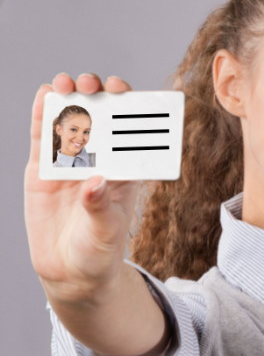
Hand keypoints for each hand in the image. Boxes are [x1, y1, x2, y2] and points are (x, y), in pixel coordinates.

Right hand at [24, 73, 138, 302]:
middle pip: (100, 120)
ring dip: (68, 99)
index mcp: (123, 170)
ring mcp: (69, 164)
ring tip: (65, 83)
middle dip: (98, 96)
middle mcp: (99, 161)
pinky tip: (44, 96)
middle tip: (92, 83)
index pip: (130, 132)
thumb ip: (99, 207)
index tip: (125, 91)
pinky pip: (42, 140)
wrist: (70, 272)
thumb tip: (93, 182)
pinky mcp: (42, 172)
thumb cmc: (99, 250)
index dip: (129, 107)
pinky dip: (42, 118)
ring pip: (69, 124)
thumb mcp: (106, 232)